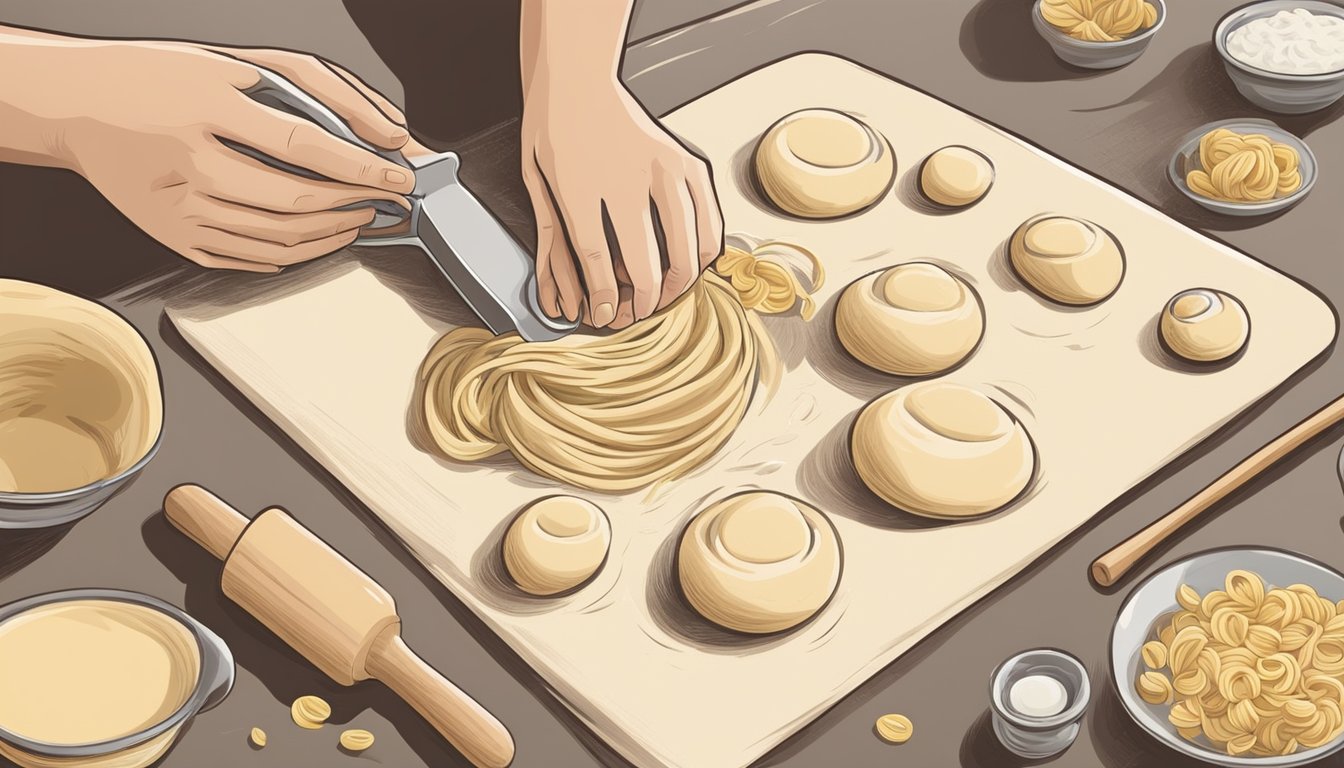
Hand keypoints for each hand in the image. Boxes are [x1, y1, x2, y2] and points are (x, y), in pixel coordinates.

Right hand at [40, 41, 414, 271]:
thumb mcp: (231, 62)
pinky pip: (247, 258)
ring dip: (331, 233)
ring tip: (358, 219)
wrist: (74, 105)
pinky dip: (293, 254)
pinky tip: (317, 239)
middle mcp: (188, 162)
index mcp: (204, 107)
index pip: (304, 146)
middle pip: (294, 201)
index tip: (397, 176)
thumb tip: (378, 128)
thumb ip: (311, 88)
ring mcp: (178, 208)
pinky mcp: (172, 236)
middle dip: (352, 204)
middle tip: (382, 200)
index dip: (359, 167)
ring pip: (276, 238)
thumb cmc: (156, 78)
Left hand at [521, 79, 722, 327]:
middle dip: (641, 303)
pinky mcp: (687, 162)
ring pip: (686, 249)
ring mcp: (666, 168)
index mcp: (581, 184)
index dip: (603, 299)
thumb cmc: (553, 130)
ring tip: (659, 297)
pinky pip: (709, 220)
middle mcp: (628, 177)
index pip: (597, 260)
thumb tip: (567, 294)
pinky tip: (689, 264)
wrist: (578, 77)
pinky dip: (704, 251)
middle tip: (631, 314)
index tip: (603, 316)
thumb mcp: (535, 184)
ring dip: (675, 285)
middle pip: (647, 264)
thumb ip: (554, 239)